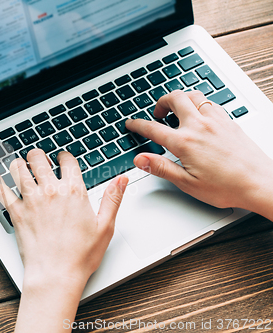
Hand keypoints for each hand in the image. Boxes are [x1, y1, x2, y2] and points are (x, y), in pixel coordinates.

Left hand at [0, 149, 127, 332]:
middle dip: (38, 156)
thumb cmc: (80, 256)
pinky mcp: (16, 212)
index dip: (64, 157)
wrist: (56, 275)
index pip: (67, 160)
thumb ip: (113, 199)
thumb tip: (121, 180)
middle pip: (38, 158)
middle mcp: (51, 191)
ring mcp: (31, 200)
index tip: (62, 160)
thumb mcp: (105, 227)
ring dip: (18, 163)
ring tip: (19, 164)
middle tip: (38, 159)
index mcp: (74, 192)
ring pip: (18, 169)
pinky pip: (1, 190)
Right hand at [125, 90, 272, 209]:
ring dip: (181, 99)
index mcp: (185, 142)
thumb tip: (140, 159)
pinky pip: (211, 103)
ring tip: (176, 110)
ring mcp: (216, 121)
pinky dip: (200, 104)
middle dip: (161, 102)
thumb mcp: (187, 183)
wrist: (260, 183)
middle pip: (174, 99)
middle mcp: (200, 126)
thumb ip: (161, 167)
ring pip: (193, 95)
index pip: (153, 128)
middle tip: (157, 113)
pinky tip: (200, 115)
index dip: (138, 125)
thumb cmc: (227, 187)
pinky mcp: (229, 122)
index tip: (131, 123)